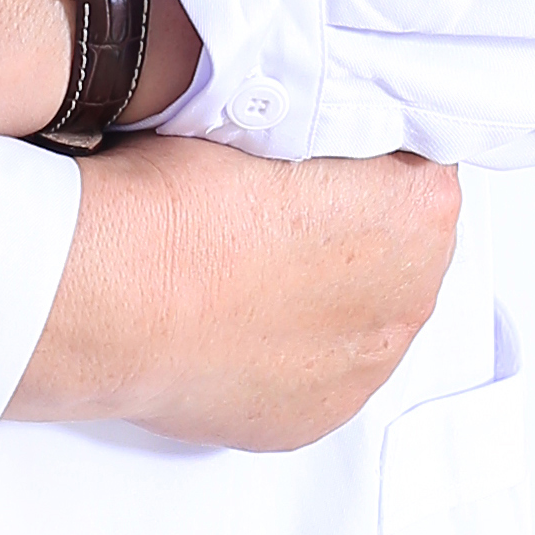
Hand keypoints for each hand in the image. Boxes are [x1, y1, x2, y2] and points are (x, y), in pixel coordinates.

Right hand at [10, 135, 460, 449]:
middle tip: (283, 207)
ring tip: (252, 265)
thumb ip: (326, 133)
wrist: (112, 293)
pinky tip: (238, 318)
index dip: (370, 153)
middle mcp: (409, 301)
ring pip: (365, 315)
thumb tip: (320, 140)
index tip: (324, 152)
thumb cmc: (180, 201)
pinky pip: (320, 372)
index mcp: (420, 213)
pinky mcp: (313, 419)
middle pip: (403, 248)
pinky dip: (291, 349)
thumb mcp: (267, 115)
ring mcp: (362, 371)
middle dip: (357, 227)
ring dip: (328, 292)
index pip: (423, 165)